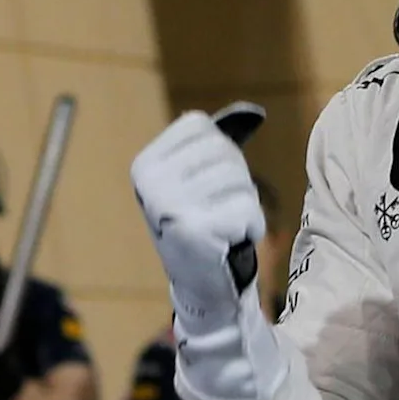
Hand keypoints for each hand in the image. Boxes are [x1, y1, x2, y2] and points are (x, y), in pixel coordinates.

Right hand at [131, 112, 261, 338]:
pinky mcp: (196, 231)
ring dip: (245, 204)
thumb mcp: (193, 179)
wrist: (199, 287)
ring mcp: (170, 207)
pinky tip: (231, 241)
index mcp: (144, 164)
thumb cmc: (201, 225)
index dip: (217, 152)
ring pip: (239, 179)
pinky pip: (248, 209)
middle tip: (217, 210)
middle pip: (223, 150)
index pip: (198, 125)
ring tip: (224, 226)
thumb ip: (213, 144)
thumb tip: (254, 112)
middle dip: (235, 180)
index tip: (203, 184)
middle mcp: (150, 183)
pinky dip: (251, 226)